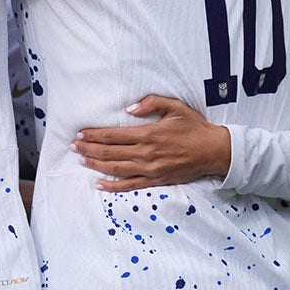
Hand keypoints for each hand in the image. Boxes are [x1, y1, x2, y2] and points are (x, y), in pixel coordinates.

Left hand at [71, 94, 230, 191]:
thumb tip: (130, 107)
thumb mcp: (175, 107)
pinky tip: (99, 184)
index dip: (94, 135)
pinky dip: (113, 186)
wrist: (215, 151)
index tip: (80, 133)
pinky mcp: (157, 180)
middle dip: (89, 149)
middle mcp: (146, 153)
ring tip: (81, 160)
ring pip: (116, 169)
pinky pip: (131, 185)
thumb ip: (152, 103)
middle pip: (110, 152)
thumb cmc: (194, 127)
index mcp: (148, 134)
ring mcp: (151, 169)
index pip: (114, 135)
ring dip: (96, 165)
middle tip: (73, 146)